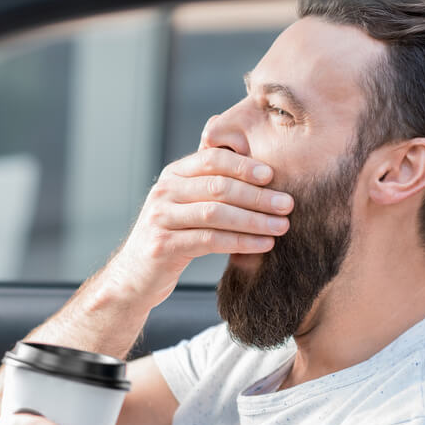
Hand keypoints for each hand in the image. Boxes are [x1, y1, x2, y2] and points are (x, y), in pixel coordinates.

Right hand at [105, 148, 293, 306]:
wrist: (135, 276)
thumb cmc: (173, 236)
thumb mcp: (187, 203)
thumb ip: (210, 180)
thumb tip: (246, 149)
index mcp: (173, 175)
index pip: (212, 160)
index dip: (244, 166)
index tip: (272, 175)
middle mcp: (164, 192)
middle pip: (218, 187)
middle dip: (258, 195)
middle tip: (288, 204)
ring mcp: (160, 218)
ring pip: (216, 213)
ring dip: (254, 219)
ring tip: (281, 226)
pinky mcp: (163, 246)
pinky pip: (210, 240)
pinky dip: (241, 242)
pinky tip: (263, 245)